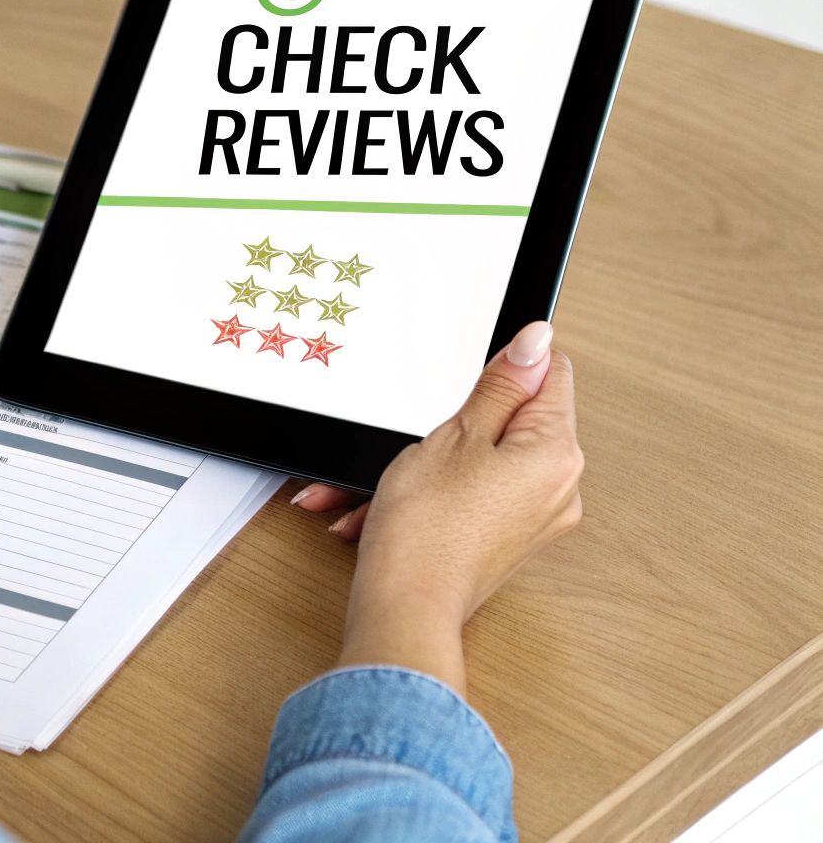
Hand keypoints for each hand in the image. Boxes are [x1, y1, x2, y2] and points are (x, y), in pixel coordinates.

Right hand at [290, 321, 583, 693]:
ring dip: (431, 462)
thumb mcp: (457, 434)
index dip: (502, 371)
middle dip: (455, 422)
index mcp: (557, 453)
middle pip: (514, 421)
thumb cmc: (425, 528)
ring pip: (483, 461)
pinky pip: (475, 496)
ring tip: (388, 483)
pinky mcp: (509, 541)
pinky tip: (391, 507)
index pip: (550, 375)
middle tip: (421, 439)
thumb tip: (537, 340)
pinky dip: (434, 494)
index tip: (466, 387)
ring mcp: (536, 519)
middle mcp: (559, 488)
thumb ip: (501, 386)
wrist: (405, 607)